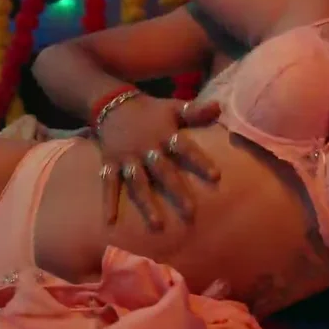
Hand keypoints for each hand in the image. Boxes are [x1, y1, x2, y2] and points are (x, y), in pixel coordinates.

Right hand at [97, 96, 220, 229]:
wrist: (112, 103)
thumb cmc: (149, 110)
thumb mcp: (172, 107)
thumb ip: (195, 111)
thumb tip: (219, 107)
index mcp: (164, 135)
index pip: (185, 148)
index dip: (200, 161)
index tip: (216, 176)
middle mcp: (146, 149)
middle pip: (163, 172)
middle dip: (177, 192)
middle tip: (190, 213)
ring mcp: (127, 158)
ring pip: (138, 183)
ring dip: (147, 204)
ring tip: (157, 225)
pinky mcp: (110, 163)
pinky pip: (109, 184)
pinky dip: (109, 202)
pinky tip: (110, 222)